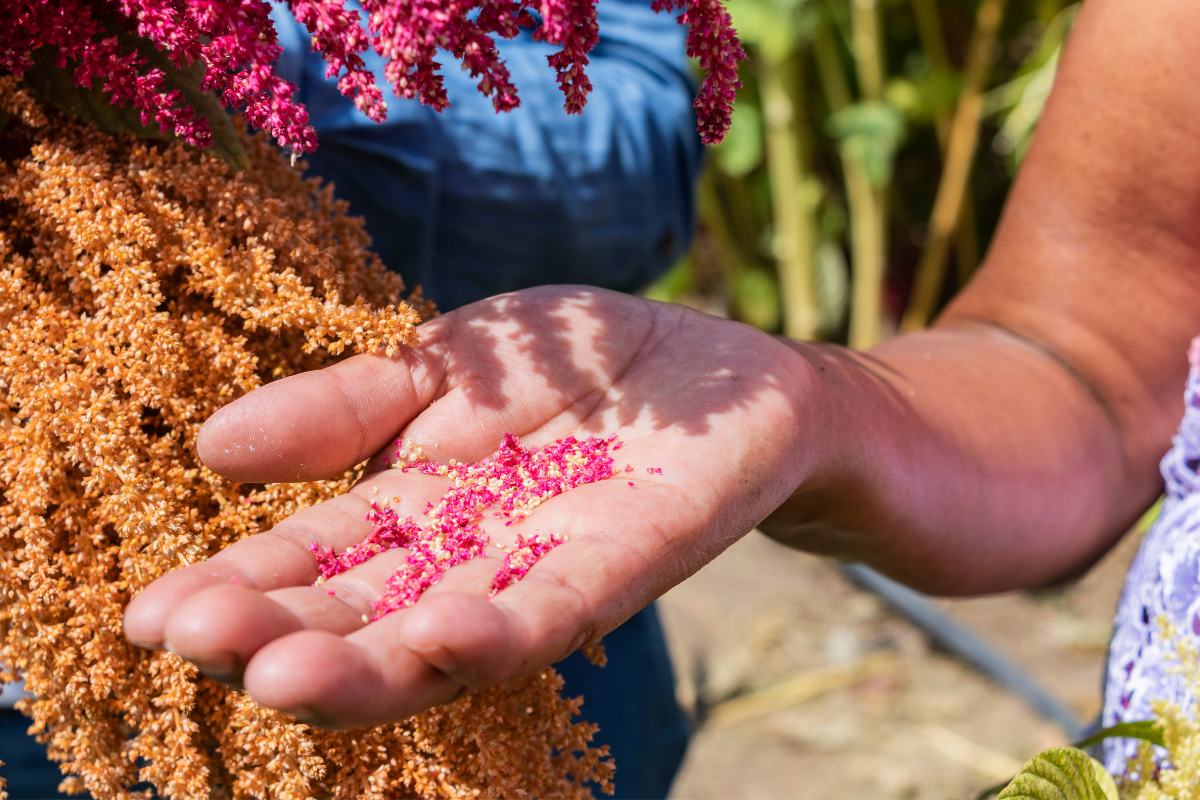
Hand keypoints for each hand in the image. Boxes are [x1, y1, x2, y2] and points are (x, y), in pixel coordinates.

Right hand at [122, 285, 821, 727]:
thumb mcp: (446, 366)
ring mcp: (543, 570)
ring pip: (444, 636)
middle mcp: (468, 559)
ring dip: (367, 662)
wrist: (719, 372)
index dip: (237, 586)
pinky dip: (495, 630)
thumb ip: (347, 406)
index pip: (313, 560)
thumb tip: (209, 447)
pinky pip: (554, 611)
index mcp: (415, 508)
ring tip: (281, 675)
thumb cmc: (579, 368)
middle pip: (362, 615)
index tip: (149, 615)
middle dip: (277, 633)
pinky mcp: (626, 565)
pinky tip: (438, 634)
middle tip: (189, 642)